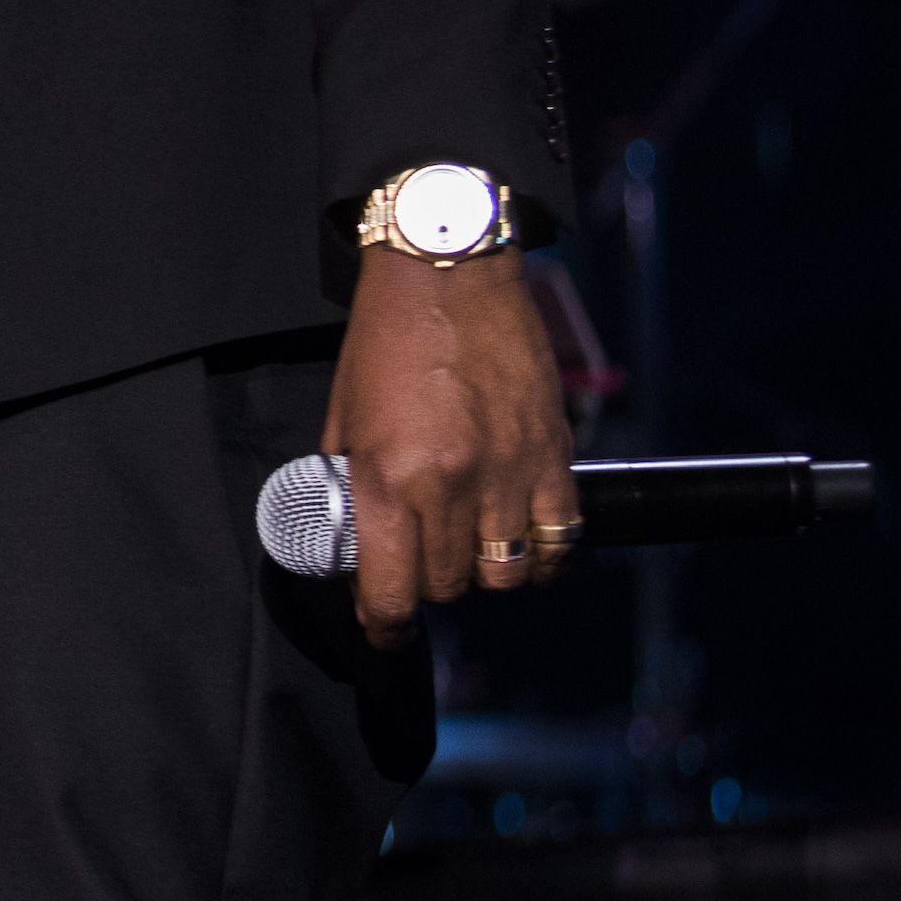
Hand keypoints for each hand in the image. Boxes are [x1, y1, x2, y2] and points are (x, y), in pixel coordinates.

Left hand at [322, 246, 577, 645]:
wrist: (448, 270)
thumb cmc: (385, 338)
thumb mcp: (343, 414)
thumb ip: (348, 484)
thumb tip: (352, 543)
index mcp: (390, 476)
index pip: (392, 590)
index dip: (383, 624)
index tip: (382, 629)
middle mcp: (453, 485)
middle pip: (447, 586)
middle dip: (425, 586)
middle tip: (415, 562)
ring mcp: (510, 474)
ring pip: (503, 574)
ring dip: (481, 573)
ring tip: (464, 547)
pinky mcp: (553, 458)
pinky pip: (557, 542)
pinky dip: (539, 556)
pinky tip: (518, 542)